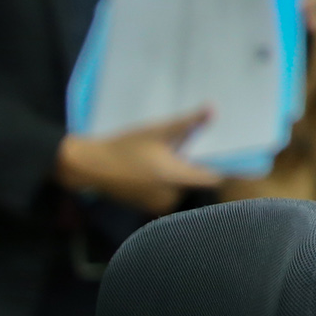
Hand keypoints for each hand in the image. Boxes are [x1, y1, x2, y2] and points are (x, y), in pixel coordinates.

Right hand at [55, 109, 222, 215]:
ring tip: (167, 154)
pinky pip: (164, 193)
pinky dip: (163, 181)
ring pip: (178, 187)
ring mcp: (156, 203)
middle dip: (192, 165)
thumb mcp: (156, 131)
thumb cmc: (124, 148)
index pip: (211, 177)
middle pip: (194, 181)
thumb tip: (213, 110)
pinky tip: (151, 166)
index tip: (225, 152)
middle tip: (188, 146)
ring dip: (177, 173)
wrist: (90, 167)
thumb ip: (187, 122)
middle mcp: (170, 196)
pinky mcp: (145, 206)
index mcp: (176, 177)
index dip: (221, 166)